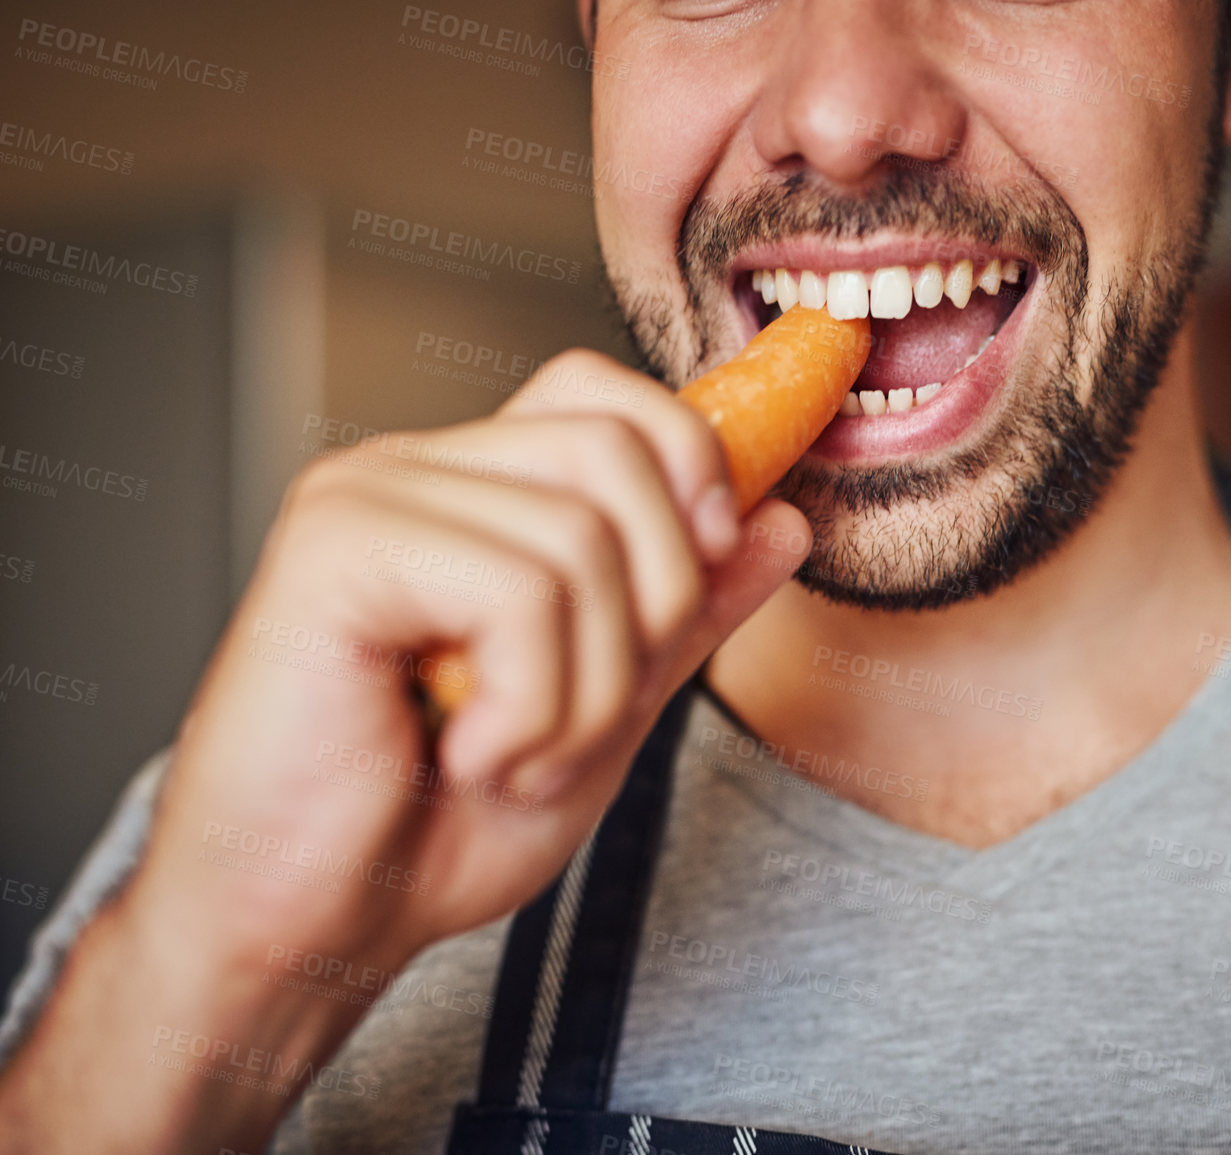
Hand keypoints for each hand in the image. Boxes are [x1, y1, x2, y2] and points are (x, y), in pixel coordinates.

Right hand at [0, 349, 813, 1153]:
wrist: (309, 931)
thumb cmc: (433, 829)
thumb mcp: (604, 712)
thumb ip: (686, 615)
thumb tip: (782, 522)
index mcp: (476, 495)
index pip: (608, 395)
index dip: (691, 459)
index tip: (713, 562)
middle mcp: (418, 472)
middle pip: (618, 447)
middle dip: (657, 603)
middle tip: (586, 715)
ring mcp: (371, 498)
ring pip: (583, 535)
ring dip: (586, 690)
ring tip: (515, 756)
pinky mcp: (335, 547)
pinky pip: (519, 590)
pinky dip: (531, 706)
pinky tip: (467, 757)